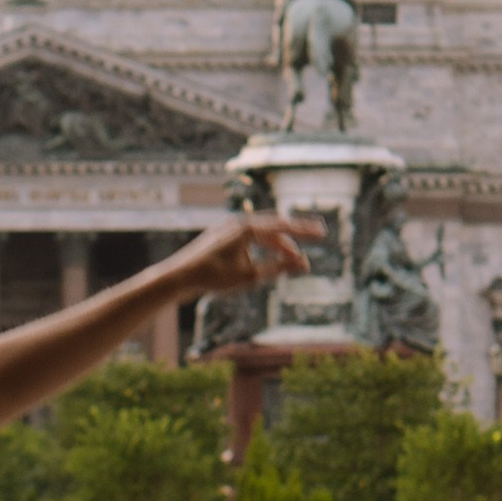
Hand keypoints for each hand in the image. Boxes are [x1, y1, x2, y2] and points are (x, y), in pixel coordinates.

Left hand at [165, 211, 319, 302]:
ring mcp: (228, 229)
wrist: (178, 277)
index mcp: (246, 227)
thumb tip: (303, 263)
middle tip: (316, 234)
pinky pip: (250, 239)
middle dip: (295, 233)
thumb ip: (278, 268)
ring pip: (262, 234)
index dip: (304, 230)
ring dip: (279, 245)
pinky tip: (270, 257)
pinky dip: (264, 247)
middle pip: (274, 226)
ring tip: (294, 258)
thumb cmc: (213, 276)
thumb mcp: (250, 276)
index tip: (323, 232)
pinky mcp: (222, 239)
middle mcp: (237, 223)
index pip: (282, 226)